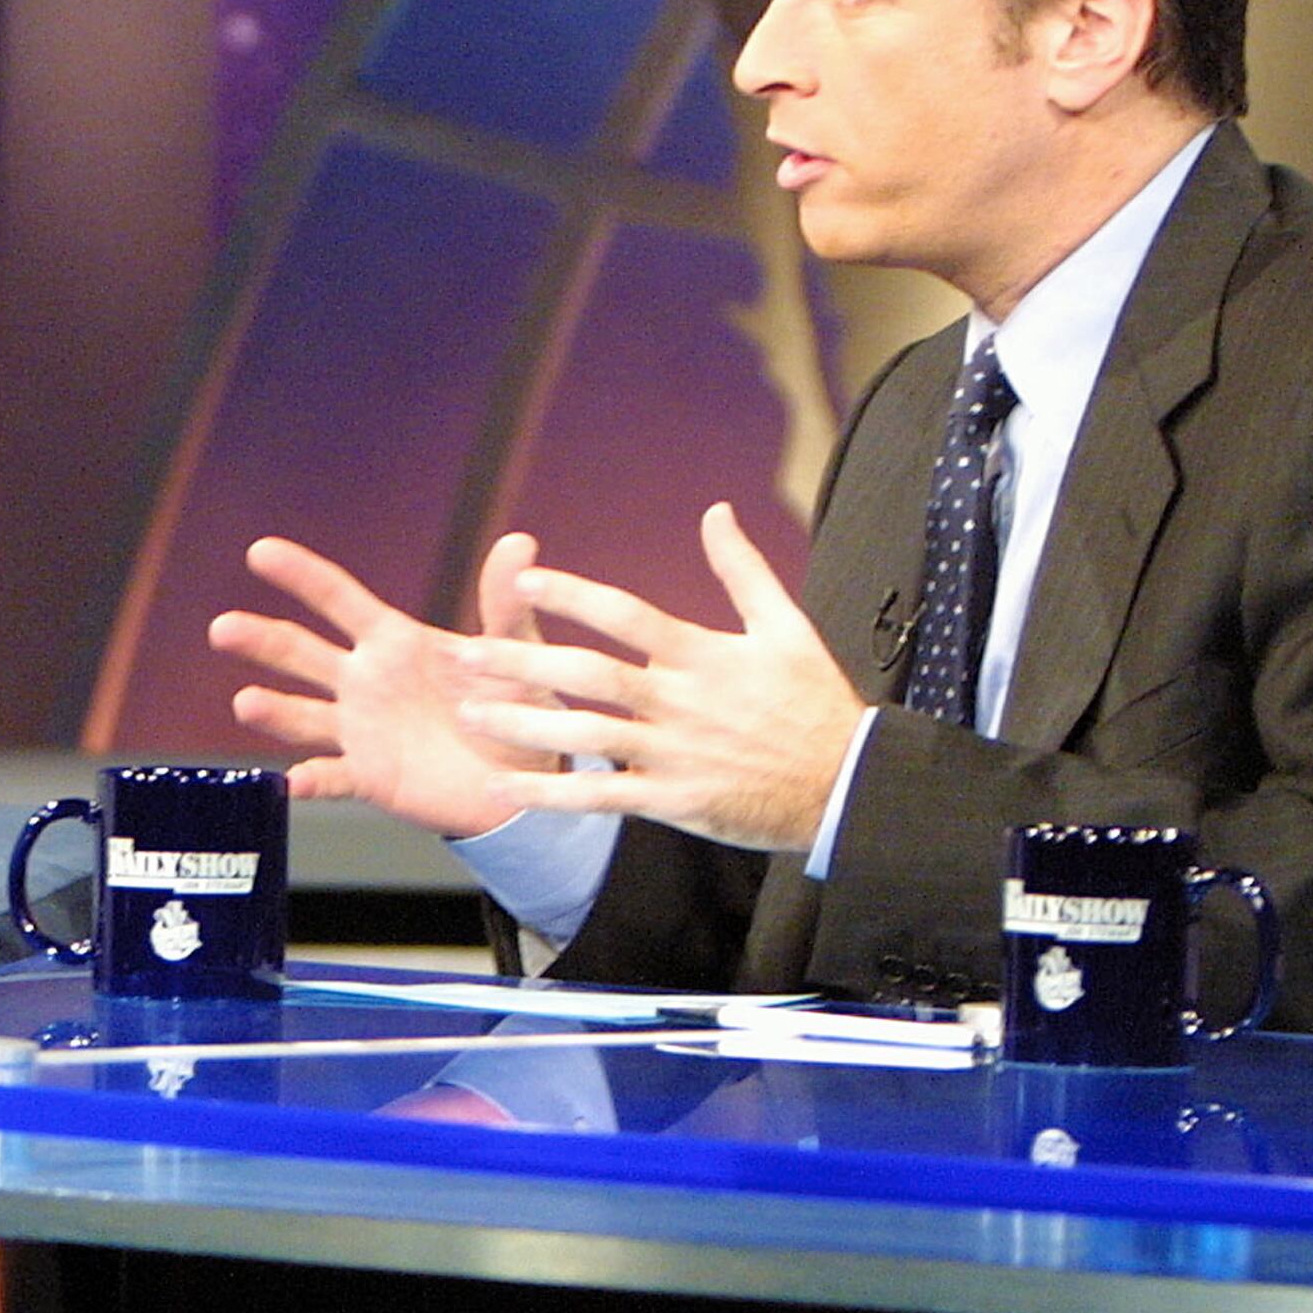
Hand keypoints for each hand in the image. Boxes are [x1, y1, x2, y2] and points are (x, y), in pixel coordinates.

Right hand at [211, 532, 563, 839]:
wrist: (524, 777)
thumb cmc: (517, 705)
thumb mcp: (513, 650)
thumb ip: (505, 602)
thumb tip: (519, 542)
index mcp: (392, 641)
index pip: (337, 598)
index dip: (300, 575)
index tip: (261, 552)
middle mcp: (364, 681)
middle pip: (301, 653)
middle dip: (262, 639)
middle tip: (224, 628)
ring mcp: (360, 729)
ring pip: (302, 715)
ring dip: (272, 710)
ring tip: (246, 702)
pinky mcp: (369, 775)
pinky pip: (333, 776)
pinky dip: (311, 780)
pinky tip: (293, 781)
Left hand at [450, 503, 865, 853]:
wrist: (847, 786)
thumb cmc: (817, 704)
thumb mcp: (787, 627)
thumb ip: (742, 570)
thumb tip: (715, 512)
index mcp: (703, 655)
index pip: (625, 616)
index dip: (572, 596)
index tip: (524, 580)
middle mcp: (680, 701)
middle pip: (588, 675)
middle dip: (522, 661)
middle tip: (465, 653)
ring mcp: (674, 753)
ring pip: (585, 735)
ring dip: (522, 724)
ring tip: (468, 714)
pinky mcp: (674, 800)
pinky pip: (600, 798)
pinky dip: (549, 792)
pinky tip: (504, 785)